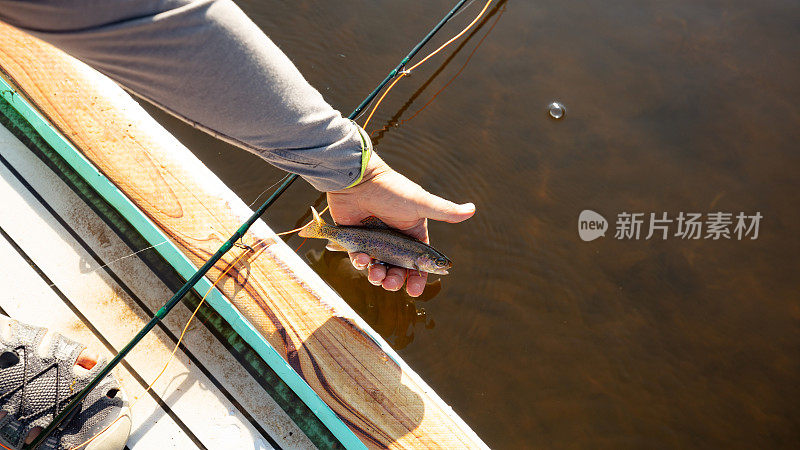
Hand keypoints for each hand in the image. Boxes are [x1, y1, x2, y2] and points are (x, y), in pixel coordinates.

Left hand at [327, 154, 474, 296]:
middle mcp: (394, 240)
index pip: (418, 263)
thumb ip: (444, 211)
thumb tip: (472, 209)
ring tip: (377, 274)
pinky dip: (360, 263)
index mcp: (412, 234)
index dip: (418, 278)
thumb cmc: (391, 190)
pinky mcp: (355, 240)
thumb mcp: (420, 203)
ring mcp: (374, 241)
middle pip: (397, 270)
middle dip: (396, 280)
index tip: (414, 290)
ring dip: (378, 276)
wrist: (358, 179)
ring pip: (378, 268)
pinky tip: (362, 259)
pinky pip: (359, 259)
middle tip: (392, 283)